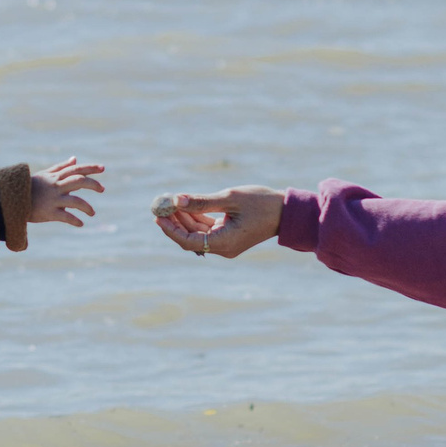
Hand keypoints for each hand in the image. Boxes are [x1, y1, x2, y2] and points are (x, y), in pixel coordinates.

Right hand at [30, 157, 104, 226]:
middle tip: (102, 189)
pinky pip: (66, 217)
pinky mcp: (49, 212)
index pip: (76, 169)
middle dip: (93, 184)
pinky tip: (80, 224)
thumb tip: (75, 159)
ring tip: (92, 213)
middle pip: (79, 181)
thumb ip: (61, 167)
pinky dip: (75, 221)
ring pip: (76, 201)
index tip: (103, 168)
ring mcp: (53, 200)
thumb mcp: (45, 174)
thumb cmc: (30, 187)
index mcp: (55, 177)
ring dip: (87, 207)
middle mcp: (56, 186)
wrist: (11, 200)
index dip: (90, 168)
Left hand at [154, 187, 283, 257]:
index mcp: (225, 242)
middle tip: (161, 205)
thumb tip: (177, 200)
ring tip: (171, 202)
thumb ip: (202, 202)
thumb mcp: (230, 198)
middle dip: (175, 222)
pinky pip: (207, 230)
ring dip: (184, 219)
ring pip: (197, 233)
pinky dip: (196, 218)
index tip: (158, 216)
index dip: (171, 230)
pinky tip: (185, 206)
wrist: (286, 211)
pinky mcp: (229, 236)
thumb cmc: (261, 203)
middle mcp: (223, 247)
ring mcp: (226, 243)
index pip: (189, 241)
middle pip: (190, 238)